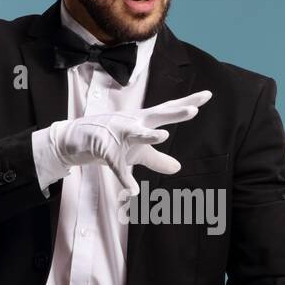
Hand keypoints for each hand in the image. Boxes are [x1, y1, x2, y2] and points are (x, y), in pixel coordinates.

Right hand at [47, 90, 211, 195]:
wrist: (76, 140)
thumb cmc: (110, 142)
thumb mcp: (137, 153)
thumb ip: (158, 159)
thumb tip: (178, 167)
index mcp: (143, 121)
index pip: (168, 110)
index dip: (187, 103)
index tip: (208, 95)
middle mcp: (132, 123)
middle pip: (156, 115)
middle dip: (173, 113)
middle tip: (192, 110)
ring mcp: (117, 134)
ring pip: (134, 134)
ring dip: (147, 135)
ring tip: (162, 136)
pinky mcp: (103, 149)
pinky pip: (115, 165)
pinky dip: (124, 178)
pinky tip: (134, 190)